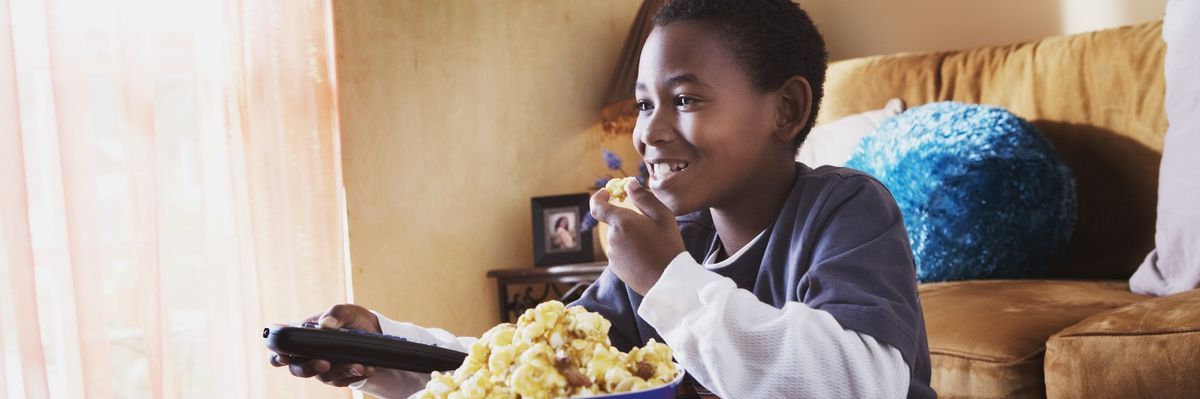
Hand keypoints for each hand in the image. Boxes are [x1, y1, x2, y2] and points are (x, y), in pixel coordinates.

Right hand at [268, 304, 381, 386]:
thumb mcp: (348, 311)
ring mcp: (323, 367)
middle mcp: (309, 355)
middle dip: (310, 367)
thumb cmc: (353, 320)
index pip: (281, 349)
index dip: (277, 356)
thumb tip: (326, 323)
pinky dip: (355, 375)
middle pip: (298, 369)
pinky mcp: (339, 377)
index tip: (284, 358)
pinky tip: (367, 368)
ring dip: (341, 371)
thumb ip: (336, 313)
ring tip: (358, 365)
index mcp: (303, 336)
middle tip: (325, 363)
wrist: (374, 332)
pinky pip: (344, 381)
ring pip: (324, 376)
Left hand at [590, 179, 685, 294]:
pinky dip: (629, 251)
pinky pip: (619, 253)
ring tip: (650, 246)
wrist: (669, 280)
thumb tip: (629, 184)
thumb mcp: (663, 216)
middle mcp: (612, 238)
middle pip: (614, 223)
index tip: (607, 192)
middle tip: (649, 227)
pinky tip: (646, 257)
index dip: (599, 197)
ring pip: (618, 238)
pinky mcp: (615, 268)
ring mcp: (612, 255)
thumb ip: (644, 197)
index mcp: (622, 223)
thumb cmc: (668, 246)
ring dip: (629, 237)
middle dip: (627, 221)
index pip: (597, 206)